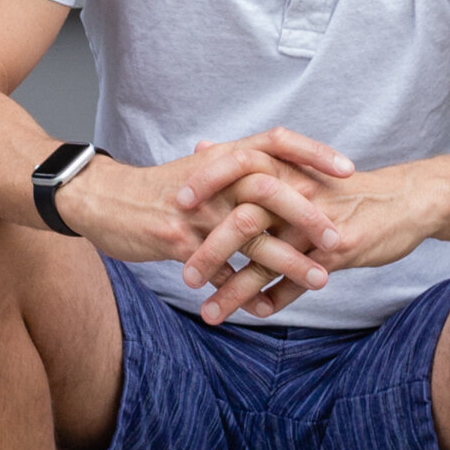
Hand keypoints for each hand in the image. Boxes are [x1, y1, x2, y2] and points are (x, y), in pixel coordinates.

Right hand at [66, 128, 350, 315]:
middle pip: (270, 190)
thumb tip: (272, 170)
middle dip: (309, 216)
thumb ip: (234, 171)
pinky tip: (265, 309)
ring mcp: (196, 212)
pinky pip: (220, 271)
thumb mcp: (197, 171)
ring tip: (321, 279)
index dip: (313, 153)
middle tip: (341, 239)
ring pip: (252, 237)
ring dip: (289, 262)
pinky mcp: (178, 241)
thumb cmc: (155, 189)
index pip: (276, 140)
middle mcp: (213, 181)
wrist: (101, 199)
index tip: (349, 170)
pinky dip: (244, 292)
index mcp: (222, 157)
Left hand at [187, 150, 449, 322]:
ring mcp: (318, 225)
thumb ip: (248, 161)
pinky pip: (299, 281)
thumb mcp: (298, 167)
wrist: (405, 200)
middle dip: (210, 253)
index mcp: (285, 169)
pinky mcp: (339, 251)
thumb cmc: (341, 188)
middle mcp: (298, 194)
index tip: (173, 208)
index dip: (205, 185)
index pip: (236, 169)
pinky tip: (256, 314)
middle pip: (244, 221)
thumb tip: (202, 147)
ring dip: (236, 290)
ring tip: (210, 313)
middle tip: (183, 277)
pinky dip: (276, 299)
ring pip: (268, 261)